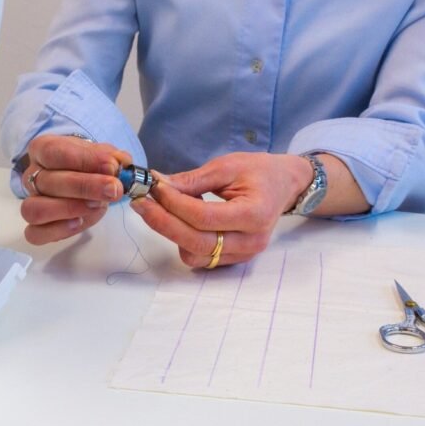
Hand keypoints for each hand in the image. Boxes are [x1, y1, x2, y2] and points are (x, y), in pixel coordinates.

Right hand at [20, 135, 131, 244]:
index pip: (54, 152)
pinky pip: (35, 233)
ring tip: (97, 205)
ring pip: (35, 209)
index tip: (111, 166)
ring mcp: (30, 202)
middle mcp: (31, 176)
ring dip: (69, 209)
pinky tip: (79, 222)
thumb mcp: (101, 154)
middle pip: (48, 182)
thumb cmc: (89, 165)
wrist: (85, 181)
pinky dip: (57, 230)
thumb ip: (111, 157)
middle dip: (84, 186)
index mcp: (42, 149)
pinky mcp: (35, 227)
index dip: (83, 160)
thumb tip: (119, 163)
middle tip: (113, 189)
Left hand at [130, 153, 311, 267]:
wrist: (283, 185)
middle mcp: (251, 240)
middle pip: (196, 242)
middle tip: (141, 203)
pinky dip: (183, 241)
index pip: (204, 217)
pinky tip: (178, 219)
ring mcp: (243, 254)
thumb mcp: (227, 166)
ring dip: (172, 233)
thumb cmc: (259, 172)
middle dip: (163, 223)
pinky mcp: (234, 259)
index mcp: (254, 214)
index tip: (155, 188)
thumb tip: (158, 185)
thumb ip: (192, 180)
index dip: (174, 204)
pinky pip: (201, 258)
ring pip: (195, 255)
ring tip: (161, 208)